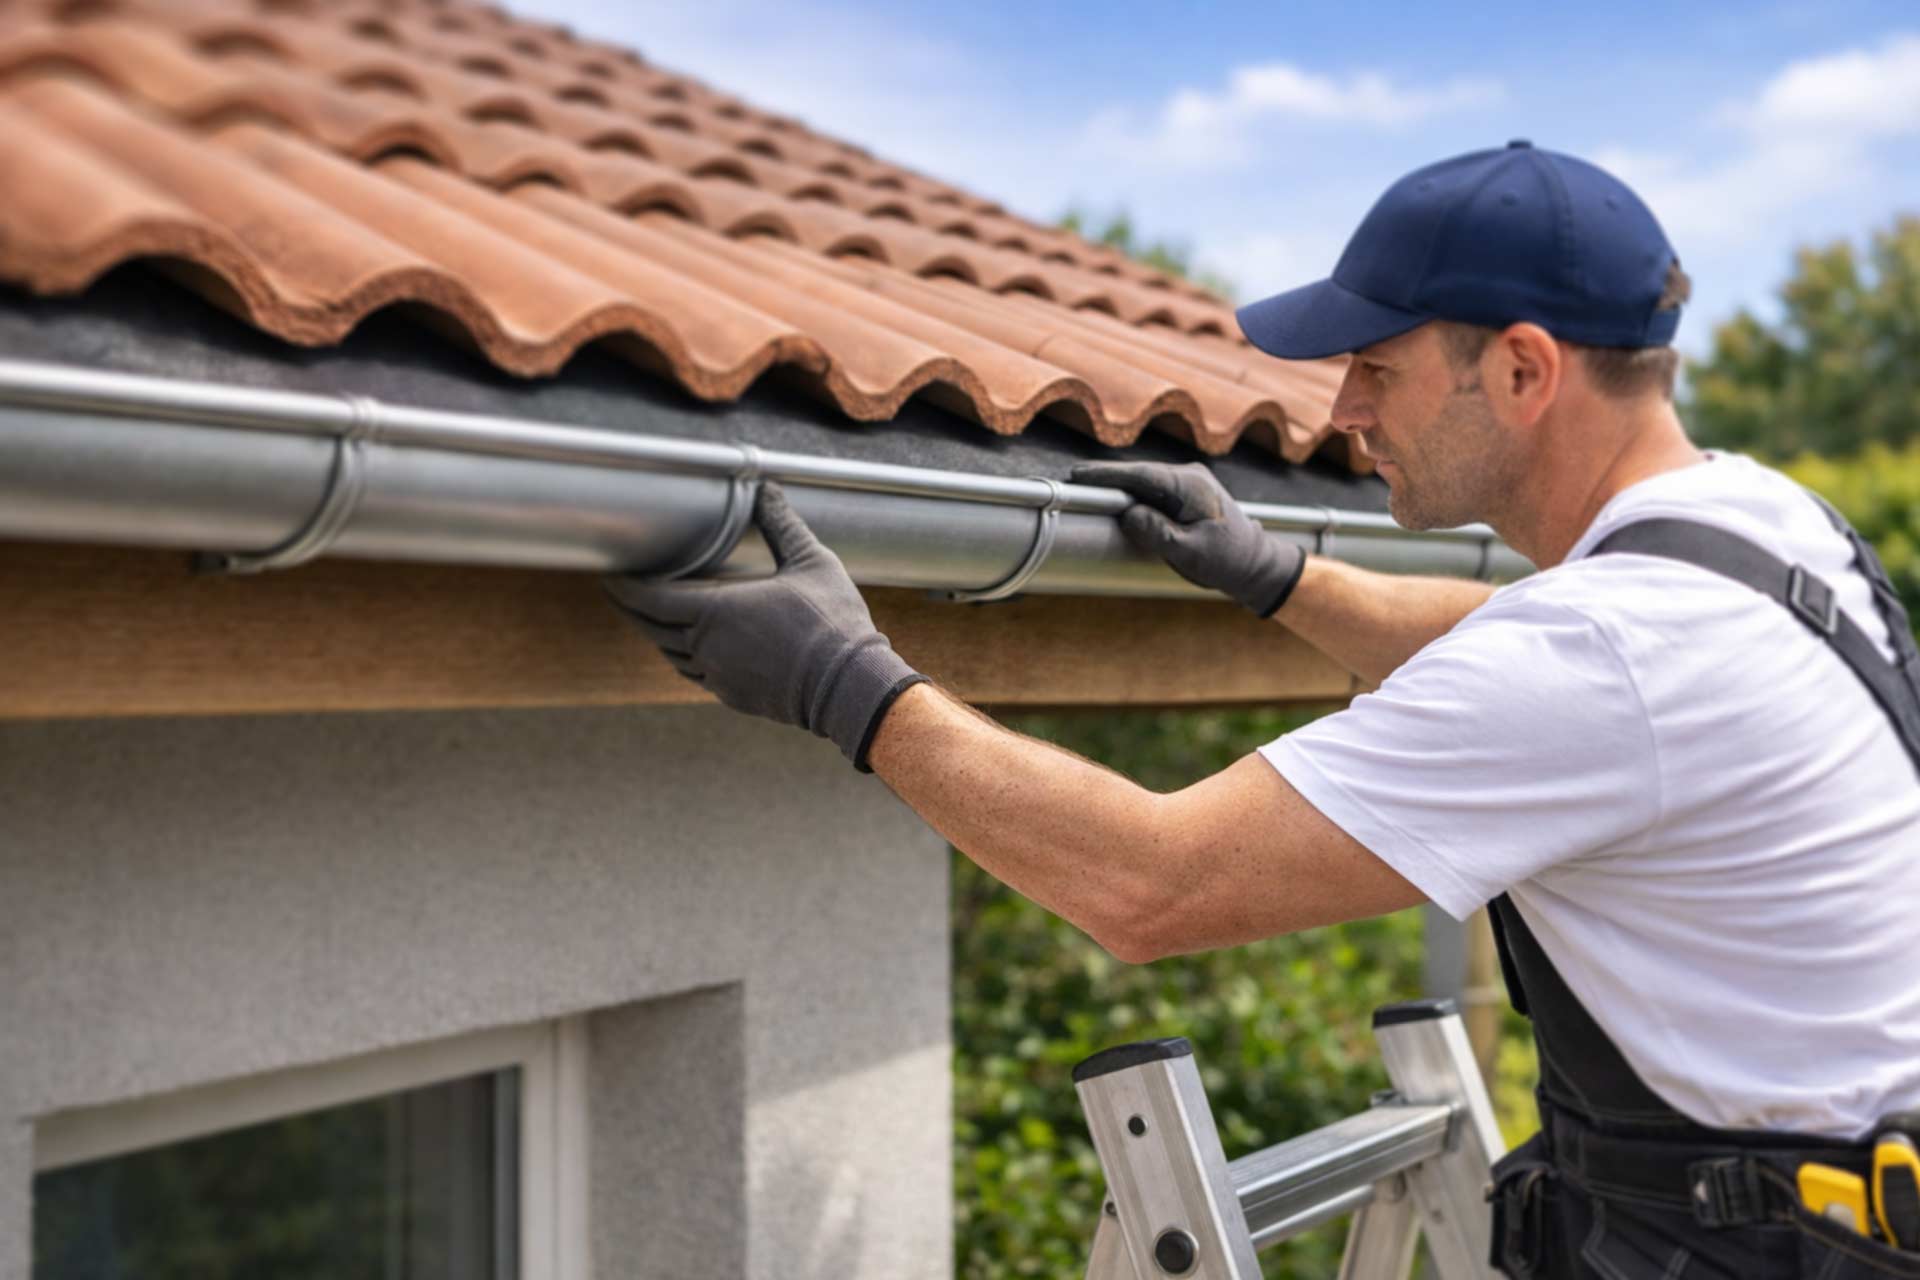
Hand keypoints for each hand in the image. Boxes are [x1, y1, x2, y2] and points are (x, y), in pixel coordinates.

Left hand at [604, 483, 927, 770]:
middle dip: (631, 608)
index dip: (625, 587)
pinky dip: (683, 656)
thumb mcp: (811, 561)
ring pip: (670, 653)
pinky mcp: (732, 696)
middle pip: (651, 627)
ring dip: (657, 633)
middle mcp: (707, 646)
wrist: (848, 685)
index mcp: (716, 611)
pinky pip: (694, 673)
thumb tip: (765, 487)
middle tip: (618, 590)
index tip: (611, 574)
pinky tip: (690, 646)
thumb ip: (780, 524)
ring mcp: (718, 675)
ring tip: (652, 615)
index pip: (650, 599)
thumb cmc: (831, 620)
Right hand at [1068, 461, 1305, 615]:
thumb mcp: (1189, 552)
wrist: (1254, 563)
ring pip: (1144, 482)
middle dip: (1107, 479)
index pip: (1141, 475)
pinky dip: (1132, 494)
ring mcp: (1188, 483)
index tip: (1078, 475)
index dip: (1107, 474)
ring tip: (1086, 491)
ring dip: (1118, 487)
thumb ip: (1157, 532)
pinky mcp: (1185, 493)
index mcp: (1191, 485)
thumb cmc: (1226, 560)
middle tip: (1072, 483)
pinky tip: (1113, 500)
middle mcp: (1189, 476)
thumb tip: (1128, 513)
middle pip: (1139, 474)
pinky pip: (1152, 490)